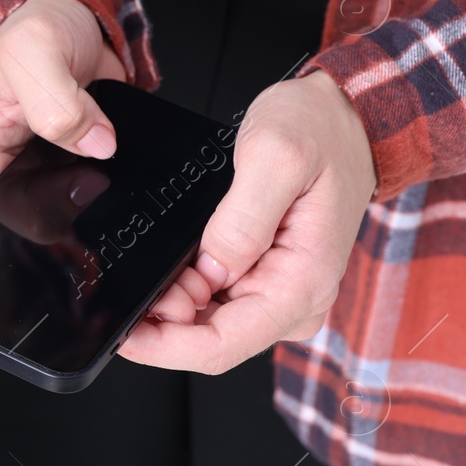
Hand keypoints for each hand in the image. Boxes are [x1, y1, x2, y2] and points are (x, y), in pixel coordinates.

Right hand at [0, 0, 125, 216]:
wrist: (74, 19)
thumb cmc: (36, 28)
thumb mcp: (36, 51)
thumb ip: (58, 103)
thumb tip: (96, 146)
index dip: (27, 213)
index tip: (65, 180)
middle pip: (29, 225)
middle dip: (68, 199)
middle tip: (93, 154)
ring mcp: (33, 180)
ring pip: (65, 218)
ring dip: (92, 190)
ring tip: (98, 141)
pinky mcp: (65, 177)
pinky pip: (89, 200)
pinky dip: (108, 181)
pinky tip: (109, 150)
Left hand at [120, 72, 376, 372]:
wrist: (344, 118)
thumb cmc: (321, 131)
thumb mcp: (274, 157)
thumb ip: (241, 220)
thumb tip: (211, 269)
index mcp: (302, 285)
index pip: (222, 345)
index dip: (163, 347)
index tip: (121, 334)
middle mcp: (294, 301)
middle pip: (206, 339)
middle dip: (162, 318)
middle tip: (141, 273)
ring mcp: (278, 293)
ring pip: (204, 322)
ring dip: (171, 300)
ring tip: (163, 256)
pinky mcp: (264, 280)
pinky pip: (212, 300)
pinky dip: (184, 286)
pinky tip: (174, 260)